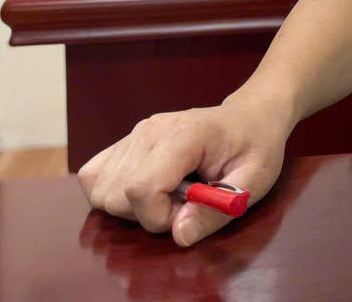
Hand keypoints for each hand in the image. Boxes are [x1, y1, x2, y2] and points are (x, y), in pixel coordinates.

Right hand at [78, 94, 288, 246]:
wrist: (250, 116)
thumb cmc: (256, 146)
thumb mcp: (254, 182)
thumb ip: (217, 211)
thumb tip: (179, 235)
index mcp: (185, 135)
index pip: (141, 187)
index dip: (159, 216)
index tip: (188, 213)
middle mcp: (151, 130)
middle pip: (115, 194)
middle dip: (146, 215)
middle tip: (183, 204)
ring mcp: (136, 133)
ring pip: (101, 190)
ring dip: (132, 207)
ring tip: (171, 194)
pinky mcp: (127, 140)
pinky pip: (95, 176)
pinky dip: (114, 193)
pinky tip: (149, 189)